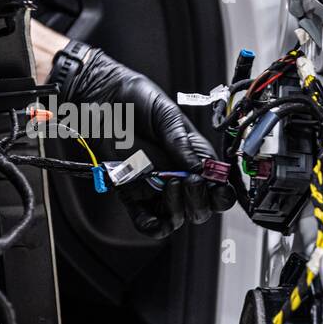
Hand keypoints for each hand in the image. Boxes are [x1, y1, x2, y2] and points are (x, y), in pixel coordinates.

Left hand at [51, 39, 234, 237]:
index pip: (217, 187)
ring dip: (179, 210)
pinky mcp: (130, 192)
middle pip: (200, 208)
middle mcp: (177, 175)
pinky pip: (145, 220)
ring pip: (176, 217)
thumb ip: (183, 144)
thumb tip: (202, 169)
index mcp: (193, 156)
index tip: (216, 187)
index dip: (221, 194)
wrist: (101, 97)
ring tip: (171, 185)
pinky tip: (152, 217)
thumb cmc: (134, 100)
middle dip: (200, 201)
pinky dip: (151, 226)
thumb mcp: (166, 115)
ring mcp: (154, 186)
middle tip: (192, 182)